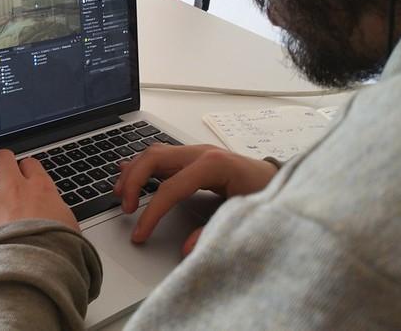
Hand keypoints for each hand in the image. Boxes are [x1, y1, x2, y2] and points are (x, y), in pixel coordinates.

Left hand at [0, 149, 79, 249]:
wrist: (31, 269)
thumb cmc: (54, 254)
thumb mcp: (70, 230)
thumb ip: (60, 217)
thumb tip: (60, 220)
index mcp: (40, 190)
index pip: (30, 164)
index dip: (26, 167)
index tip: (24, 173)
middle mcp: (12, 189)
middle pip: (2, 158)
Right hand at [113, 144, 277, 244]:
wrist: (280, 179)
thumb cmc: (268, 194)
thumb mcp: (245, 215)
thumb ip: (214, 232)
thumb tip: (187, 249)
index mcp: (214, 165)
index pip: (170, 187)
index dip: (151, 213)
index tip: (139, 233)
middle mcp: (201, 152)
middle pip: (154, 159)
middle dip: (133, 182)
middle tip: (125, 208)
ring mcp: (197, 151)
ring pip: (153, 153)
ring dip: (133, 172)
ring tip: (119, 194)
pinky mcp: (194, 156)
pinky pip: (161, 156)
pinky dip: (141, 165)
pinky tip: (126, 170)